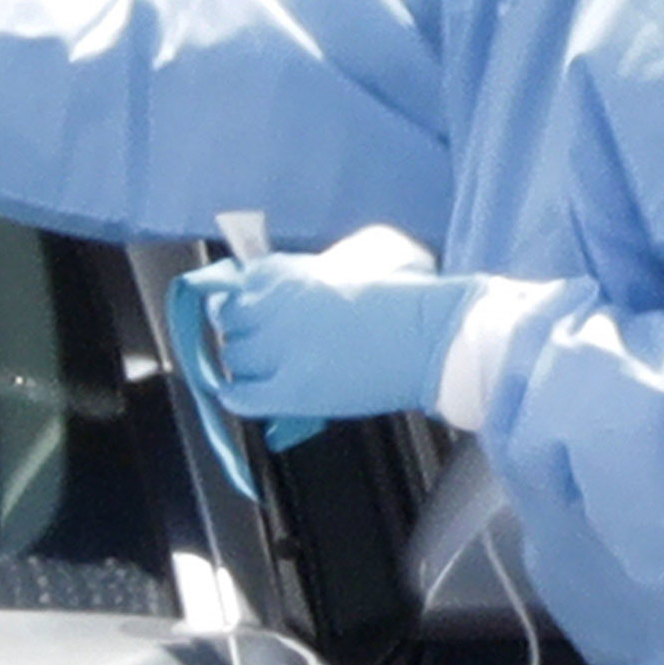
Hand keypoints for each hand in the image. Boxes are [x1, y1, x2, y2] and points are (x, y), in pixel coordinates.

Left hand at [185, 235, 476, 428]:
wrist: (434, 337)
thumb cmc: (407, 300)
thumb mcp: (349, 268)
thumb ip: (307, 278)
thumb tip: (275, 291)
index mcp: (293, 273)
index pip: (240, 281)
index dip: (242, 297)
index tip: (246, 306)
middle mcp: (279, 306)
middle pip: (229, 319)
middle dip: (240, 328)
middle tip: (255, 338)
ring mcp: (284, 350)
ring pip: (235, 357)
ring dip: (244, 362)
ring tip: (261, 368)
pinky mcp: (294, 389)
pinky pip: (244, 396)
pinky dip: (237, 396)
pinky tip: (238, 395)